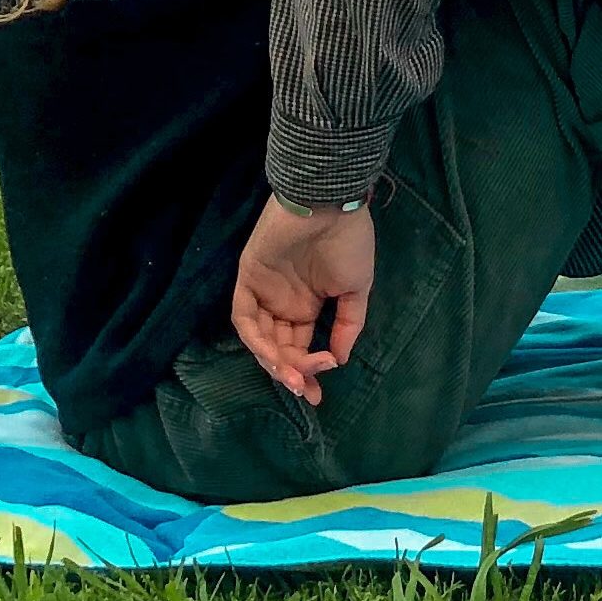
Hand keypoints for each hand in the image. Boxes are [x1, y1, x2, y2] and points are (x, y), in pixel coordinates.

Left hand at [232, 198, 377, 402]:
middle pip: (279, 349)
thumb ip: (347, 325)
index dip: (307, 372)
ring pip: (261, 339)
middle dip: (292, 373)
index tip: (318, 395)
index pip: (300, 348)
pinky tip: (274, 354)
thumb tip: (340, 360)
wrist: (329, 204)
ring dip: (275, 362)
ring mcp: (263, 292)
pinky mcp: (248, 279)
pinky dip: (256, 339)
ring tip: (295, 377)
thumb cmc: (347, 241)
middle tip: (307, 390)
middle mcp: (282, 303)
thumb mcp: (356, 288)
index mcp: (306, 305)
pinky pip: (244, 317)